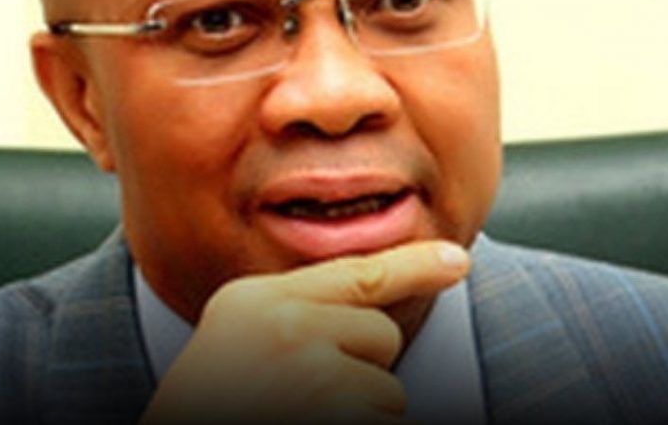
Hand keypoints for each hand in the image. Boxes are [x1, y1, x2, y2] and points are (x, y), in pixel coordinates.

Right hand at [139, 240, 470, 423]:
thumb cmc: (210, 398)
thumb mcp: (238, 338)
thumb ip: (296, 313)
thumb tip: (376, 318)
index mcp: (259, 302)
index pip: (357, 274)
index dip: (416, 264)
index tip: (458, 259)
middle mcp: (288, 328)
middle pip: (381, 337)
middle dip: (361, 370)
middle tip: (300, 395)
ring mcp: (311, 376)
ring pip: (388, 393)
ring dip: (359, 413)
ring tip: (301, 415)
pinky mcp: (336, 416)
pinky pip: (387, 424)